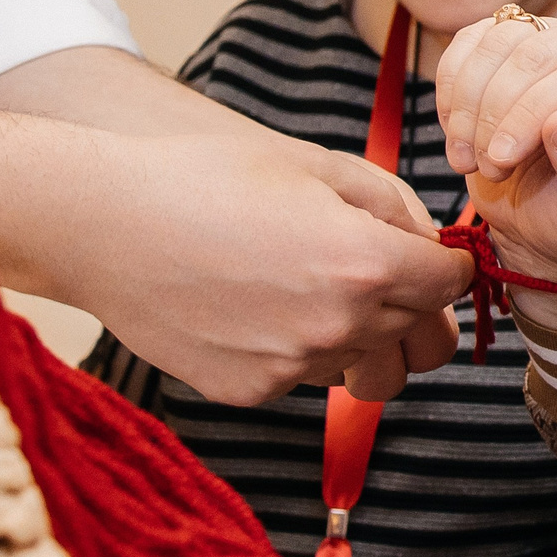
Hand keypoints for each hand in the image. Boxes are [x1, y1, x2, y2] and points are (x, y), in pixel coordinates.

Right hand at [64, 128, 473, 404]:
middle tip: (384, 275)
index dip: (448, 265)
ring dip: (363, 337)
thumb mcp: (317, 165)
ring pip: (367, 367)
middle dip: (415, 307)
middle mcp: (338, 327)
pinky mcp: (250, 391)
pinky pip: (305, 377)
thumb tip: (429, 243)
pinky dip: (300, 349)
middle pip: (422, 339)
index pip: (452, 285)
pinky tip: (258, 306)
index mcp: (365, 264)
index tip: (434, 255)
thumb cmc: (207, 177)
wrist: (104, 223)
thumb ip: (391, 205)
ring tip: (316, 293)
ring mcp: (293, 367)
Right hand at [435, 14, 556, 286]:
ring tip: (470, 159)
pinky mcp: (513, 47)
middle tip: (488, 168)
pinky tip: (460, 134)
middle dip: (497, 110)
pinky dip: (452, 86)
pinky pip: (471, 41)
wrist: (555, 229)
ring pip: (501, 38)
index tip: (501, 161)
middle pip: (540, 49)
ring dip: (470, 101)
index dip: (533, 111)